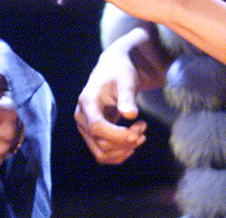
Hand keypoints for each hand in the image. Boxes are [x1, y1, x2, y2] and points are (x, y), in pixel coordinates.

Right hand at [74, 34, 159, 164]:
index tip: (137, 134)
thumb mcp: (127, 80)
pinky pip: (104, 154)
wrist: (113, 71)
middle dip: (126, 141)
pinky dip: (121, 153)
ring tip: (141, 133)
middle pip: (101, 144)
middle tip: (143, 127)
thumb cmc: (120, 73)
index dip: (117, 135)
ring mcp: (85, 128)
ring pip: (102, 154)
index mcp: (87, 101)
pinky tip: (134, 140)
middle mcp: (82, 117)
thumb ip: (127, 97)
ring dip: (125, 149)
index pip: (96, 127)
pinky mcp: (93, 134)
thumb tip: (130, 115)